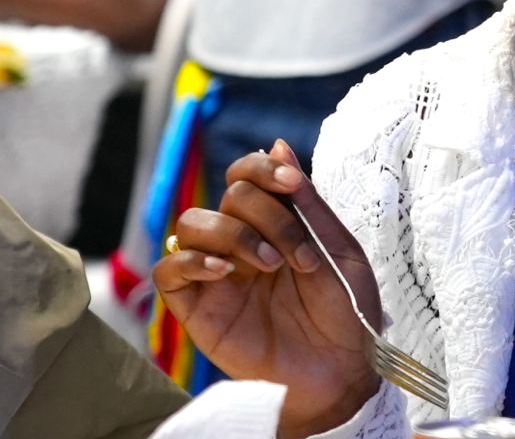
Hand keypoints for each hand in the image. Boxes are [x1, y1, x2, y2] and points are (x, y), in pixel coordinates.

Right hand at [152, 141, 382, 435]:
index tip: (291, 183)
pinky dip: (191, 261)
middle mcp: (242, 242)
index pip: (246, 175)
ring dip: (233, 234)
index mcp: (276, 223)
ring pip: (191, 222)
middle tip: (296, 253)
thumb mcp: (338, 248)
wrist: (341, 370)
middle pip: (228, 194)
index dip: (262, 168)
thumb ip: (306, 201)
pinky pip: (167, 270)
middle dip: (267, 213)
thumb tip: (278, 144)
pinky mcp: (196, 308)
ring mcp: (217, 273)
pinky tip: (226, 273)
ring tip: (269, 266)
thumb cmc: (347, 311)